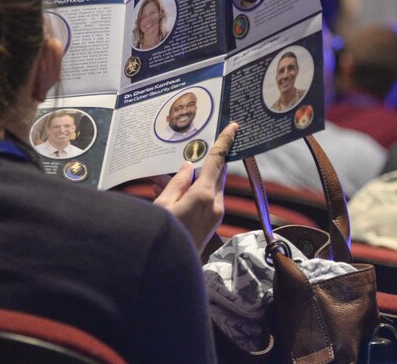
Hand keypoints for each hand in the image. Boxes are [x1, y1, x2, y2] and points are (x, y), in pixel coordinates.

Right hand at [152, 122, 237, 252]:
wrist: (170, 268)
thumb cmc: (163, 234)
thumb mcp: (163, 204)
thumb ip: (177, 182)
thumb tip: (187, 167)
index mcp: (202, 194)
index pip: (216, 162)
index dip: (224, 143)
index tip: (233, 128)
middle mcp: (214, 203)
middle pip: (215, 173)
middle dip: (206, 161)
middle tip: (196, 149)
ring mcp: (215, 214)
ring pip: (208, 186)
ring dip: (193, 179)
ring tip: (164, 180)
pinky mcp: (211, 223)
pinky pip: (205, 199)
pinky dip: (192, 192)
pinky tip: (170, 193)